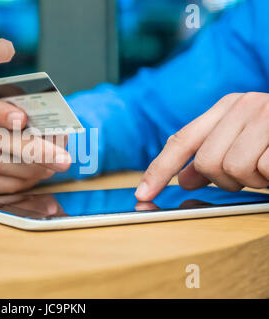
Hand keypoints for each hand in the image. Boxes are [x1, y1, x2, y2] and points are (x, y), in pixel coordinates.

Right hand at [0, 85, 71, 193]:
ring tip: (52, 168)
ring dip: (29, 168)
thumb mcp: (34, 111)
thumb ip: (41, 117)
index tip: (22, 119)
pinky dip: (16, 182)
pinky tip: (33, 177)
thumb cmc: (28, 120)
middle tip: (62, 159)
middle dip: (32, 149)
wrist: (20, 141)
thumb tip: (57, 132)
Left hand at [135, 92, 268, 200]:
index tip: (142, 194)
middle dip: (225, 180)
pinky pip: (264, 170)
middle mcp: (242, 105)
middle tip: (249, 175)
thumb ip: (212, 156)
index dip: (159, 169)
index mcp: (226, 107)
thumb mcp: (242, 141)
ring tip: (266, 167)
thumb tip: (184, 180)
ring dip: (253, 180)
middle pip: (206, 162)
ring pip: (234, 169)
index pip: (181, 140)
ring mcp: (265, 115)